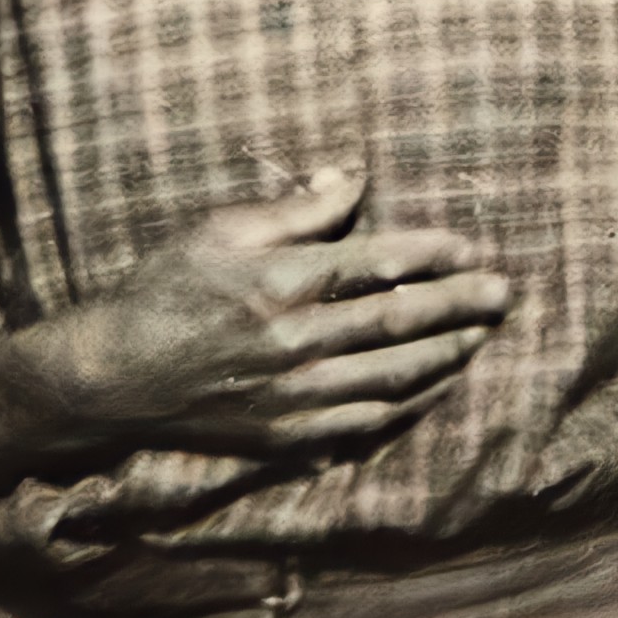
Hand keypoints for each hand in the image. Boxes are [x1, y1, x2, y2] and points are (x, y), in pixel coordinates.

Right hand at [33, 167, 512, 459]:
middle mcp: (295, 344)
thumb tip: (354, 178)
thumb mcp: (218, 231)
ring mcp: (295, 398)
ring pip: (395, 377)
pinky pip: (369, 422)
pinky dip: (411, 403)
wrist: (112, 380)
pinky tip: (437, 386)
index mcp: (279, 283)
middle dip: (462, 305)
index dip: (433, 254)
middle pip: (400, 321)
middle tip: (506, 293)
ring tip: (482, 335)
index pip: (378, 263)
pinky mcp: (290, 438)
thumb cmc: (164, 292)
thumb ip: (295, 210)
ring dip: (448, 355)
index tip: (472, 247)